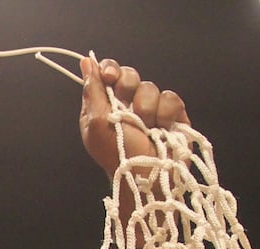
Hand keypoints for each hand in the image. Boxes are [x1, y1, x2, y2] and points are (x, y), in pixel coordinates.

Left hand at [79, 57, 189, 180]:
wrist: (146, 175)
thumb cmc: (117, 155)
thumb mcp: (97, 124)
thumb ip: (93, 92)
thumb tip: (86, 62)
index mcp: (105, 105)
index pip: (108, 73)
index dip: (110, 69)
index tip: (110, 76)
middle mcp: (127, 103)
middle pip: (129, 75)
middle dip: (127, 88)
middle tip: (126, 109)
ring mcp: (151, 107)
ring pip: (150, 87)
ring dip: (145, 109)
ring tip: (145, 129)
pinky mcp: (172, 113)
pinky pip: (171, 98)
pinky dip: (165, 114)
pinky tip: (161, 129)